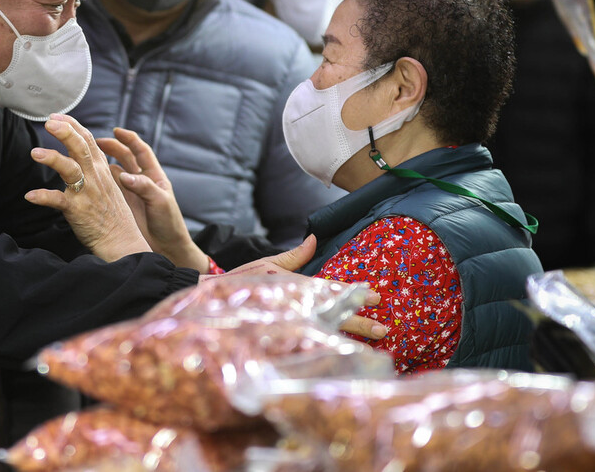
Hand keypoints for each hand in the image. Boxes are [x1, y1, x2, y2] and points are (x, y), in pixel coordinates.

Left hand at [25, 114, 150, 261]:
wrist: (122, 241)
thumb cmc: (112, 214)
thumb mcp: (108, 184)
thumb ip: (93, 167)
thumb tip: (79, 152)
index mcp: (101, 169)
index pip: (88, 140)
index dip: (72, 125)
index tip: (56, 116)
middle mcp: (95, 177)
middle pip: (80, 147)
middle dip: (65, 132)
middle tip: (49, 122)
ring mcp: (87, 193)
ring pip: (70, 169)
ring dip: (53, 158)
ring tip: (35, 152)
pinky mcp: (78, 210)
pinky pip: (58, 201)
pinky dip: (43, 197)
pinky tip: (30, 195)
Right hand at [97, 127, 209, 272]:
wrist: (166, 248)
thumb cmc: (169, 224)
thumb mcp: (160, 203)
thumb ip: (144, 187)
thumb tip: (125, 176)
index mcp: (154, 175)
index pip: (141, 151)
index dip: (129, 139)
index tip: (117, 131)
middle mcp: (140, 180)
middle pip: (124, 157)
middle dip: (110, 147)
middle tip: (94, 142)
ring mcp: (129, 192)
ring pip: (113, 171)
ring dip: (102, 162)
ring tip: (85, 156)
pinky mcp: (121, 204)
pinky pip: (107, 188)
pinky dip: (98, 181)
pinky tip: (86, 178)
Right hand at [200, 235, 388, 340]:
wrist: (210, 300)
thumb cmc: (240, 281)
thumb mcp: (267, 264)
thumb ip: (294, 256)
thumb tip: (313, 239)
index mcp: (292, 284)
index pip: (328, 289)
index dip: (352, 293)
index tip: (374, 296)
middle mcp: (293, 303)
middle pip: (332, 313)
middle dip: (359, 321)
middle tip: (384, 327)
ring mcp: (287, 321)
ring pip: (325, 329)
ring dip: (349, 334)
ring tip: (373, 339)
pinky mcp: (279, 335)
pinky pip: (308, 343)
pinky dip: (326, 348)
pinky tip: (343, 354)